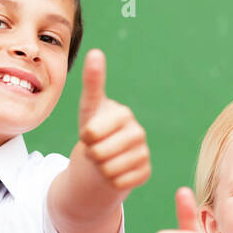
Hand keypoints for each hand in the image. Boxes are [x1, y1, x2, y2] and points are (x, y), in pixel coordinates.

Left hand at [76, 50, 150, 193]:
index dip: (86, 137)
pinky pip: (120, 182)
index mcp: (122, 113)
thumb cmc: (94, 131)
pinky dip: (111, 181)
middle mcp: (137, 131)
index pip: (93, 131)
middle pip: (100, 152)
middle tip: (94, 149)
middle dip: (90, 155)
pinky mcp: (146, 171)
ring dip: (99, 169)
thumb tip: (96, 51)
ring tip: (102, 160)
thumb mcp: (88, 108)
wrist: (104, 159)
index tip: (88, 134)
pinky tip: (114, 172)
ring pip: (110, 169)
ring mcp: (143, 152)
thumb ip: (93, 82)